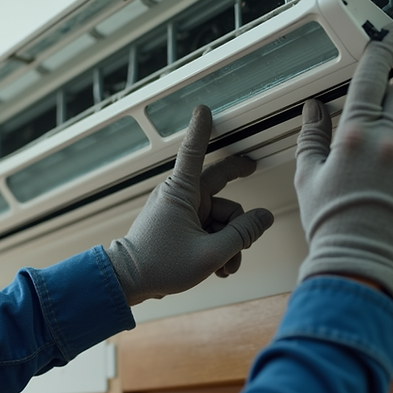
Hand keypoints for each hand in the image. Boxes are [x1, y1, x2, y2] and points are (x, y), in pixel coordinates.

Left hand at [106, 106, 274, 305]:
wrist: (129, 282)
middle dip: (239, 212)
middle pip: (221, 188)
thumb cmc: (159, 265)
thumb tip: (263, 218)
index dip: (202, 130)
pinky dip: (218, 246)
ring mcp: (179, 212)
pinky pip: (208, 229)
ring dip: (230, 240)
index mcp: (182, 192)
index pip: (194, 151)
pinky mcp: (179, 227)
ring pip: (219, 216)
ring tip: (226, 266)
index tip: (204, 109)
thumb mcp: (211, 253)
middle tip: (255, 186)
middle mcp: (180, 197)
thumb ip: (243, 234)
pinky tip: (219, 267)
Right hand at [294, 22, 392, 304]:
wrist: (362, 259)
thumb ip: (312, 136)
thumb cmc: (333, 223)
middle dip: (384, 102)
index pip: (372, 76)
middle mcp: (392, 141)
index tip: (388, 36)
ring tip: (389, 153)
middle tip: (371, 128)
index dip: (381, 49)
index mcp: (357, 135)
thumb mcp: (308, 176)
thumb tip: (315, 109)